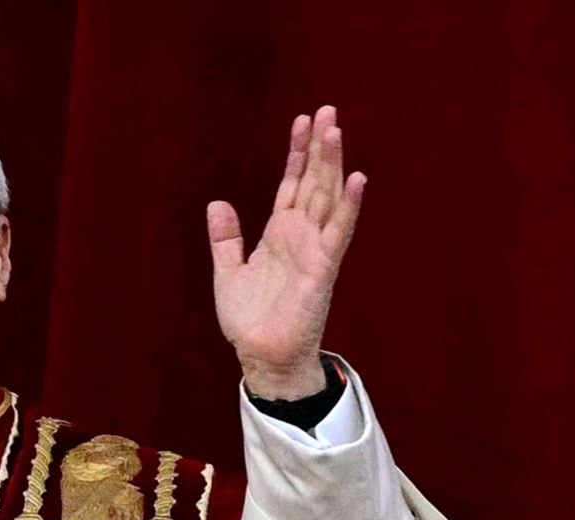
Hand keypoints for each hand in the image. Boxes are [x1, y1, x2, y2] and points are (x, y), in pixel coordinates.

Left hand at [207, 105, 365, 399]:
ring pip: (327, 197)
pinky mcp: (323, 268)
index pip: (292, 183)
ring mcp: (315, 249)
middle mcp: (301, 235)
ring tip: (336, 129)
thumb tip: (218, 203)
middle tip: (327, 109)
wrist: (260, 356)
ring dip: (333, 164)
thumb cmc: (249, 320)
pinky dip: (348, 206)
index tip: (303, 120)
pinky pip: (338, 232)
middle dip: (320, 146)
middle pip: (314, 181)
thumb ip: (225, 238)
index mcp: (279, 233)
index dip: (297, 152)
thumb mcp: (228, 272)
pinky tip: (356, 179)